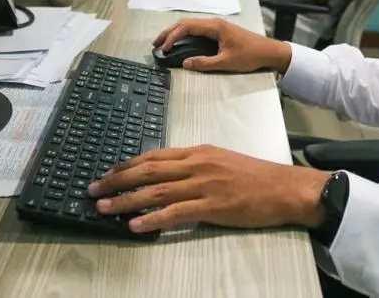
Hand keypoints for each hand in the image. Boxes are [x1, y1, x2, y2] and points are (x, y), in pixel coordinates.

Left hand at [87, 145, 328, 233]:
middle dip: (117, 180)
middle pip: (147, 170)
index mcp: (197, 152)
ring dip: (127, 200)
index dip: (126, 165)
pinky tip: (136, 225)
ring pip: (156, 191)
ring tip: (105, 208)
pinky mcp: (213, 205)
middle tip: (93, 190)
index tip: (106, 173)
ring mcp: (204, 184)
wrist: (284, 188)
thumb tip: (166, 176)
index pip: (153, 156)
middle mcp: (196, 164)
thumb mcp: (221, 161)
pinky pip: (176, 213)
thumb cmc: (255, 177)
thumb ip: (194, 166)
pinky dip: (153, 219)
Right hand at [153, 18, 291, 71]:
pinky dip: (185, 35)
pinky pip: (197, 30)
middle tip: (156, 44)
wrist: (268, 51)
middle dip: (169, 33)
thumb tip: (185, 63)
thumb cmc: (250, 55)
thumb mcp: (226, 62)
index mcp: (215, 26)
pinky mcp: (219, 31)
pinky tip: (180, 43)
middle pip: (186, 23)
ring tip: (163, 43)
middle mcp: (214, 23)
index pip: (187, 27)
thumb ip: (204, 63)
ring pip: (191, 26)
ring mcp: (216, 26)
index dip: (172, 37)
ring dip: (176, 33)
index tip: (163, 48)